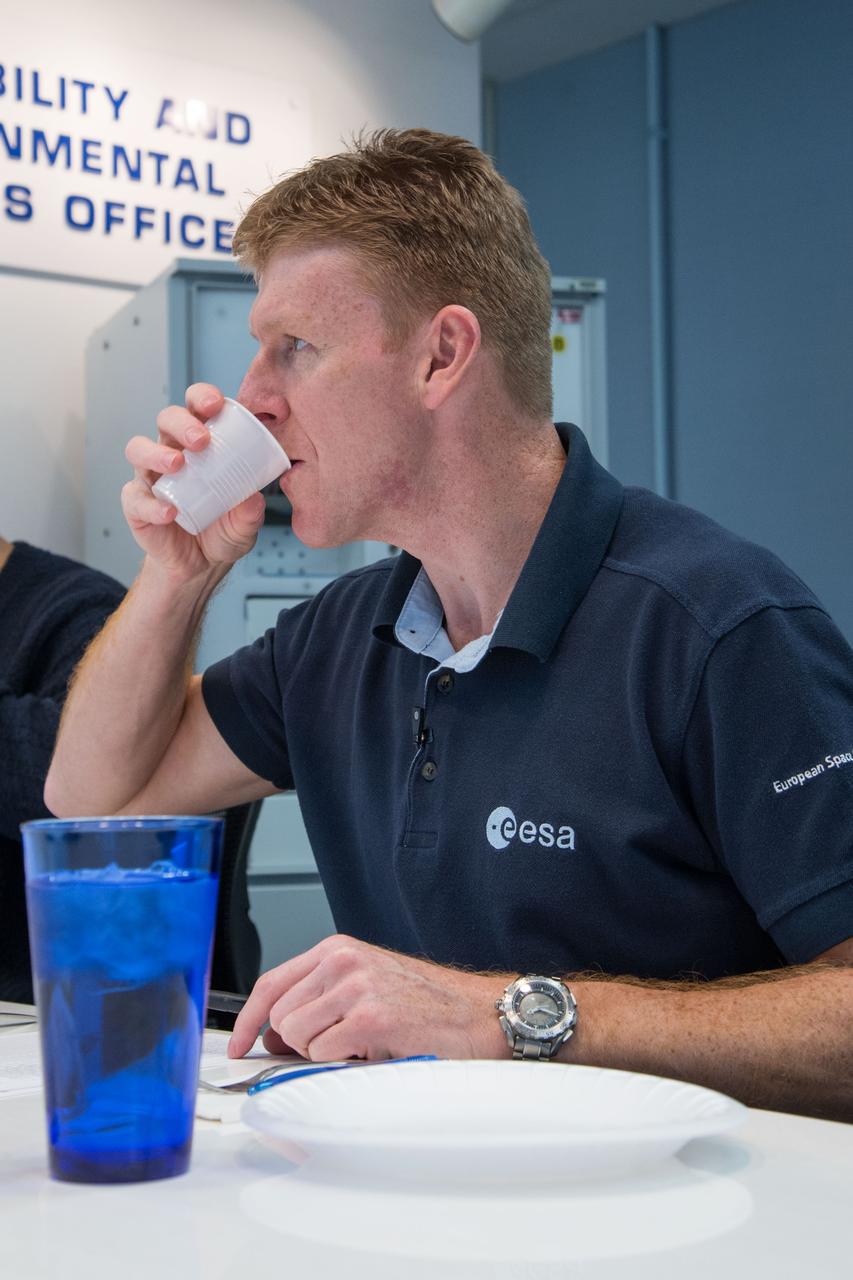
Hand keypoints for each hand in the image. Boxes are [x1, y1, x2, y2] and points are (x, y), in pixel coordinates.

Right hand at [122, 382, 266, 580]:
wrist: (200, 565)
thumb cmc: (222, 530)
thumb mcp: (245, 524)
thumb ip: (251, 513)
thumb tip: (255, 498)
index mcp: (200, 445)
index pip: (196, 408)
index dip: (202, 397)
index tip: (217, 404)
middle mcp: (171, 452)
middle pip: (166, 419)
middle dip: (182, 422)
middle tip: (201, 441)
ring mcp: (150, 477)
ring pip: (138, 449)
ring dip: (157, 452)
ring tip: (177, 465)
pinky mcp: (136, 505)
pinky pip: (136, 498)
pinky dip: (152, 505)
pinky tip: (170, 513)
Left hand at [228, 934, 511, 1061]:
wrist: (477, 1013)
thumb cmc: (426, 1004)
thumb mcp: (366, 984)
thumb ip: (319, 999)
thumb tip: (274, 1037)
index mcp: (337, 950)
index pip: (271, 984)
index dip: (249, 1020)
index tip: (240, 1045)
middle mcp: (342, 961)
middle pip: (280, 1016)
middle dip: (298, 1043)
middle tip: (336, 1047)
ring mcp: (355, 987)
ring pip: (296, 1037)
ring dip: (322, 1053)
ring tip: (359, 1045)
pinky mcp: (370, 1017)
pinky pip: (324, 1053)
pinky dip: (343, 1062)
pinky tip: (373, 1050)